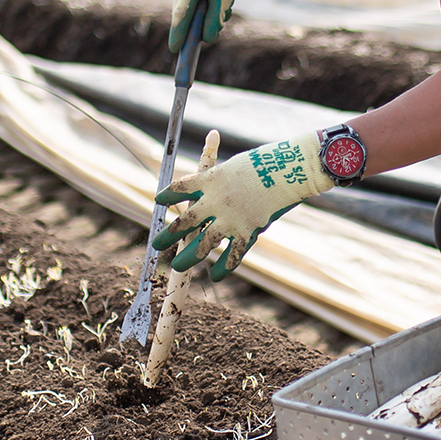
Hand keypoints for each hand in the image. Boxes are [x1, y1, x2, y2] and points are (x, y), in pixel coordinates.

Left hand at [152, 134, 331, 278]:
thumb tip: (206, 186)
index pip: (181, 189)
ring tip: (178, 266)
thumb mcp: (233, 166)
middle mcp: (214, 202)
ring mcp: (229, 219)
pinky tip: (214, 276)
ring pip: (204, 244)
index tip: (158, 201)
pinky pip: (232, 255)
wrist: (283, 170)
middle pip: (185, 221)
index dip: (169, 196)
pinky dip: (223, 268)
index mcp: (209, 180)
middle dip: (169, 235)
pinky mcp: (246, 232)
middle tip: (157, 245)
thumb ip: (218, 179)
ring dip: (189, 257)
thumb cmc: (262, 163)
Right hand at [169, 0, 261, 50]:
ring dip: (202, 18)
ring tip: (223, 11)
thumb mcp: (224, 1)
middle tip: (197, 43)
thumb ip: (213, 21)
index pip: (180, 14)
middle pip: (182, 14)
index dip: (177, 33)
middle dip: (193, 28)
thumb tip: (205, 39)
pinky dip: (202, 10)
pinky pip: (190, 4)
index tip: (175, 49)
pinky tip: (218, 6)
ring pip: (187, 10)